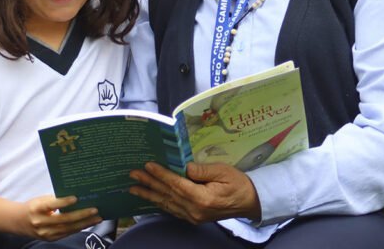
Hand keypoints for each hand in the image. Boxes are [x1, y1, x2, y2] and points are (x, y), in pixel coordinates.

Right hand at [23, 195, 101, 240]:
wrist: (18, 221)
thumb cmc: (34, 206)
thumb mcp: (41, 199)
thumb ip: (55, 199)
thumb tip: (77, 197)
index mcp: (37, 208)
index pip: (51, 205)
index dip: (64, 202)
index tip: (76, 198)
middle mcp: (40, 222)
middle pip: (63, 219)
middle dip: (81, 215)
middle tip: (95, 209)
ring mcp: (45, 233)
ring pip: (67, 229)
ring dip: (84, 223)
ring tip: (97, 218)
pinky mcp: (49, 239)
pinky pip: (66, 233)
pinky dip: (78, 228)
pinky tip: (88, 223)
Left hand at [128, 162, 260, 223]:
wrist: (250, 202)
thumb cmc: (238, 183)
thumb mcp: (223, 171)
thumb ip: (202, 170)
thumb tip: (183, 167)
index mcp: (202, 198)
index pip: (176, 184)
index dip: (160, 175)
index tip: (147, 165)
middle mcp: (194, 210)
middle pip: (167, 194)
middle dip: (149, 184)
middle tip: (133, 175)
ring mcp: (193, 216)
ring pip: (167, 204)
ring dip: (150, 195)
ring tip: (134, 188)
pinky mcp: (194, 218)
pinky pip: (173, 210)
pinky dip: (160, 203)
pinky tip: (151, 198)